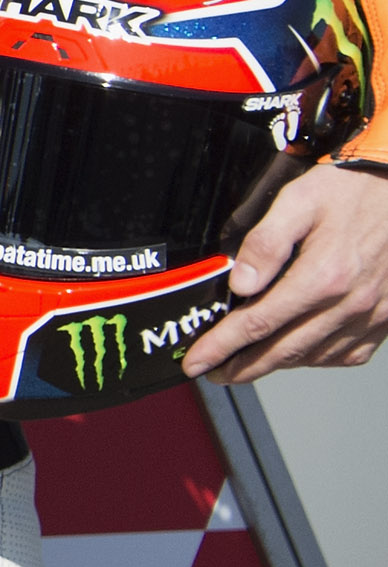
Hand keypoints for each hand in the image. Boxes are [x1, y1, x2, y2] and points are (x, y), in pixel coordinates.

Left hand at [186, 161, 387, 380]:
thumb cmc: (350, 192)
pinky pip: (346, 354)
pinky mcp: (385, 319)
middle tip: (216, 373)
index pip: (259, 323)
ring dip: (277, 365)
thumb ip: (266, 243)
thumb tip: (241, 283)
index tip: (197, 362)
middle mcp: (349, 303)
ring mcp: (370, 315)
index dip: (223, 346)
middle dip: (243, 367)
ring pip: (314, 356)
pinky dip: (316, 359)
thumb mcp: (298, 201)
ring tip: (247, 364)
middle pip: (284, 350)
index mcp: (323, 276)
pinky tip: (298, 352)